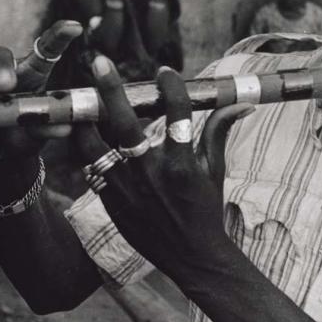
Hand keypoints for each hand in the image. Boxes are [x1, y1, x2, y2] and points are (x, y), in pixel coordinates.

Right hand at [0, 20, 83, 164]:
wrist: (1, 157)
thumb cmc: (25, 133)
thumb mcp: (38, 132)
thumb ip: (48, 126)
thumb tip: (65, 128)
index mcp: (30, 73)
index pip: (44, 50)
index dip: (58, 36)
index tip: (74, 26)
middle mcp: (0, 72)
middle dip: (1, 67)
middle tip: (7, 85)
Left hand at [71, 56, 253, 282]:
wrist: (192, 258)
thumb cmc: (206, 210)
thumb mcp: (215, 170)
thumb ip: (219, 131)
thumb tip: (240, 103)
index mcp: (182, 165)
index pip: (176, 115)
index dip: (172, 89)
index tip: (165, 70)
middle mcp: (151, 175)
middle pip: (123, 123)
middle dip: (110, 89)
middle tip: (99, 62)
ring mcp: (126, 190)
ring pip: (93, 146)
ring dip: (85, 120)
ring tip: (81, 99)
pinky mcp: (111, 202)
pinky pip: (90, 168)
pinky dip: (87, 148)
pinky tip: (84, 132)